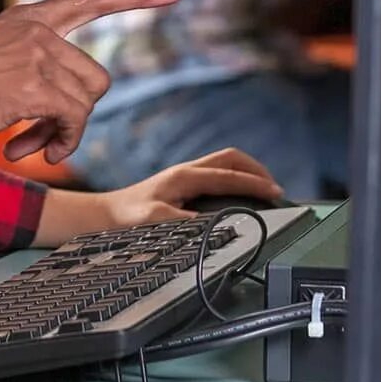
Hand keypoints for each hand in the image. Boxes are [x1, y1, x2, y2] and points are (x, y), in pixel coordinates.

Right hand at [0, 0, 181, 163]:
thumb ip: (26, 66)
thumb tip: (64, 108)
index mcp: (23, 19)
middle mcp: (33, 29)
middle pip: (95, 78)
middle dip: (75, 117)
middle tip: (40, 141)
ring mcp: (34, 54)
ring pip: (86, 104)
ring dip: (62, 136)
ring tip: (26, 147)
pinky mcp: (31, 85)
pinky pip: (73, 121)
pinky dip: (59, 144)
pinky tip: (22, 151)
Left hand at [98, 148, 283, 224]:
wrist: (104, 214)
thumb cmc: (126, 217)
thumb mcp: (153, 221)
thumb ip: (182, 220)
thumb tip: (211, 223)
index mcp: (185, 177)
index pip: (229, 175)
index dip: (255, 184)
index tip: (276, 193)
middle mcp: (187, 171)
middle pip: (231, 158)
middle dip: (257, 170)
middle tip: (275, 189)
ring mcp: (185, 175)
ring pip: (225, 162)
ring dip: (247, 172)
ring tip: (265, 189)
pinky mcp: (183, 183)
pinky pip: (217, 172)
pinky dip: (236, 178)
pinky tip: (240, 193)